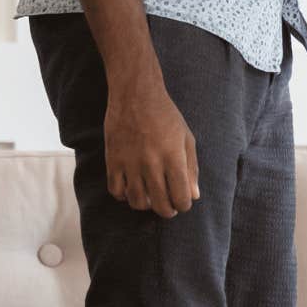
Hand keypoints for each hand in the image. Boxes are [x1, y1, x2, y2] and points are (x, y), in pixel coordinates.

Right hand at [102, 72, 199, 217]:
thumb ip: (191, 168)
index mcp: (173, 157)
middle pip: (159, 204)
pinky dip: (124, 196)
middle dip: (167, 211)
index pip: (181, 196)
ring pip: (136, 202)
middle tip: (168, 207)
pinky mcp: (112, 161)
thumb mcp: (186, 138)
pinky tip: (132, 189)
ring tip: (151, 199)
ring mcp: (130, 163)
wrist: (136, 95)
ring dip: (146, 206)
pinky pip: (116, 191)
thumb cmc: (166, 115)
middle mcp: (151, 163)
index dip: (184, 205)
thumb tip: (194, 195)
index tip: (183, 202)